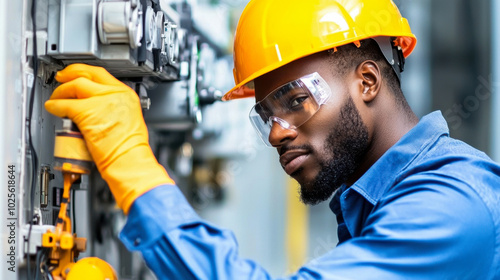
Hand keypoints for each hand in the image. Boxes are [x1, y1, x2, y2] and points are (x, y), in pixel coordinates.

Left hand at [45, 64, 174, 213]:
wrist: (130, 159)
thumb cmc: (131, 148)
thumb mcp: (130, 119)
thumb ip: (115, 108)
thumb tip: (100, 108)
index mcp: (126, 95)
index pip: (102, 74)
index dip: (85, 71)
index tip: (77, 73)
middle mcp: (115, 94)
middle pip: (87, 75)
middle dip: (70, 75)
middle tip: (61, 79)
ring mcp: (101, 101)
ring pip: (75, 85)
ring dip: (61, 91)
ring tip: (56, 98)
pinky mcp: (87, 112)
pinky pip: (65, 104)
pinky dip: (55, 105)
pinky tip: (53, 108)